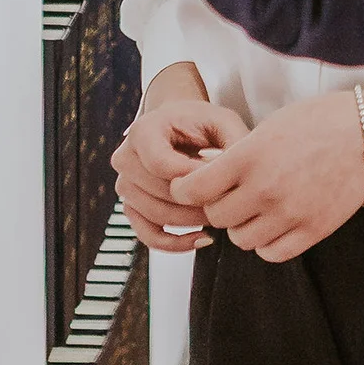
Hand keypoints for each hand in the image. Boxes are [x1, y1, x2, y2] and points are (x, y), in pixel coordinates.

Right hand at [114, 99, 249, 252]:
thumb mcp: (221, 121)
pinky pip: (148, 235)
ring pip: (157, 215)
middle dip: (198, 201)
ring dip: (192, 221)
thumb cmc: (199, 122)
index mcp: (143, 131)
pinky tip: (202, 238)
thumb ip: (233, 142)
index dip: (192, 177)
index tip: (218, 179)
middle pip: (160, 192)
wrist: (177, 125)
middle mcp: (126, 158)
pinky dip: (175, 243)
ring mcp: (125, 185)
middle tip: (228, 202)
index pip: (161, 164)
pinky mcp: (131, 207)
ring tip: (220, 215)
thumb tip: (238, 173)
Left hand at [171, 91, 363, 262]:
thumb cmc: (315, 123)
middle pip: (218, 217)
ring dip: (243, 226)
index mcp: (250, 157)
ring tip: (258, 207)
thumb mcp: (268, 128)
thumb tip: (202, 172)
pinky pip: (271, 253)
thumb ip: (234, 155)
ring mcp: (290, 213)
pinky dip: (267, 242)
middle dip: (218, 207)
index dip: (186, 190)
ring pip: (242, 239)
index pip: (195, 190)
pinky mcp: (312, 231)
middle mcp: (266, 188)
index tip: (191, 187)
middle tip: (231, 194)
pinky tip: (275, 223)